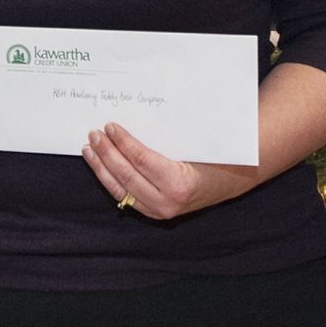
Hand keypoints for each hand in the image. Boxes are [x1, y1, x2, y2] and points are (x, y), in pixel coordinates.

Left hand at [81, 122, 254, 219]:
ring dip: (101, 168)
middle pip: (126, 175)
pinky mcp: (155, 212)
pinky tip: (100, 166)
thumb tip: (135, 114)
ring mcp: (160, 211)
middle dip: (106, 153)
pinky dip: (110, 180)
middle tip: (94, 134)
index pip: (141, 160)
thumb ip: (167, 135)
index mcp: (180, 183)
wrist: (236, 179)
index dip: (122, 142)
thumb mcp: (197, 142)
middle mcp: (167, 202)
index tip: (110, 126)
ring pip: (121, 189)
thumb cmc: (219, 155)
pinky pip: (126, 196)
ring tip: (89, 149)